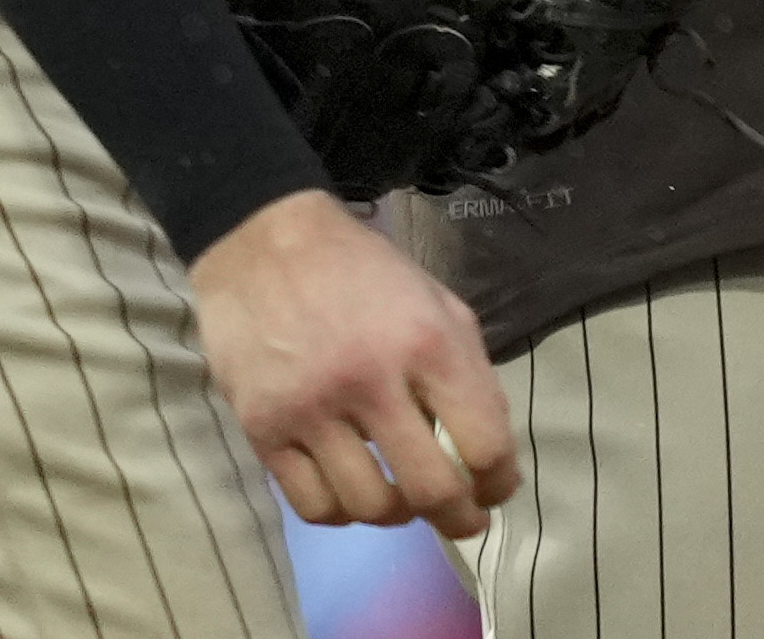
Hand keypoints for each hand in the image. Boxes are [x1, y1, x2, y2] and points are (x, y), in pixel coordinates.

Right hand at [188, 190, 521, 537]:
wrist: (264, 243)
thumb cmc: (361, 273)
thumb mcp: (436, 301)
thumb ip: (467, 373)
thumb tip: (487, 452)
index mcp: (427, 341)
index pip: (483, 442)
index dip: (500, 482)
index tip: (495, 490)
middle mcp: (370, 380)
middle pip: (430, 490)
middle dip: (459, 519)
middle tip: (463, 520)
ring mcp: (311, 409)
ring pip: (369, 508)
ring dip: (398, 515)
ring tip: (402, 499)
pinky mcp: (264, 430)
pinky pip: (314, 506)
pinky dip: (342, 512)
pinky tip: (351, 492)